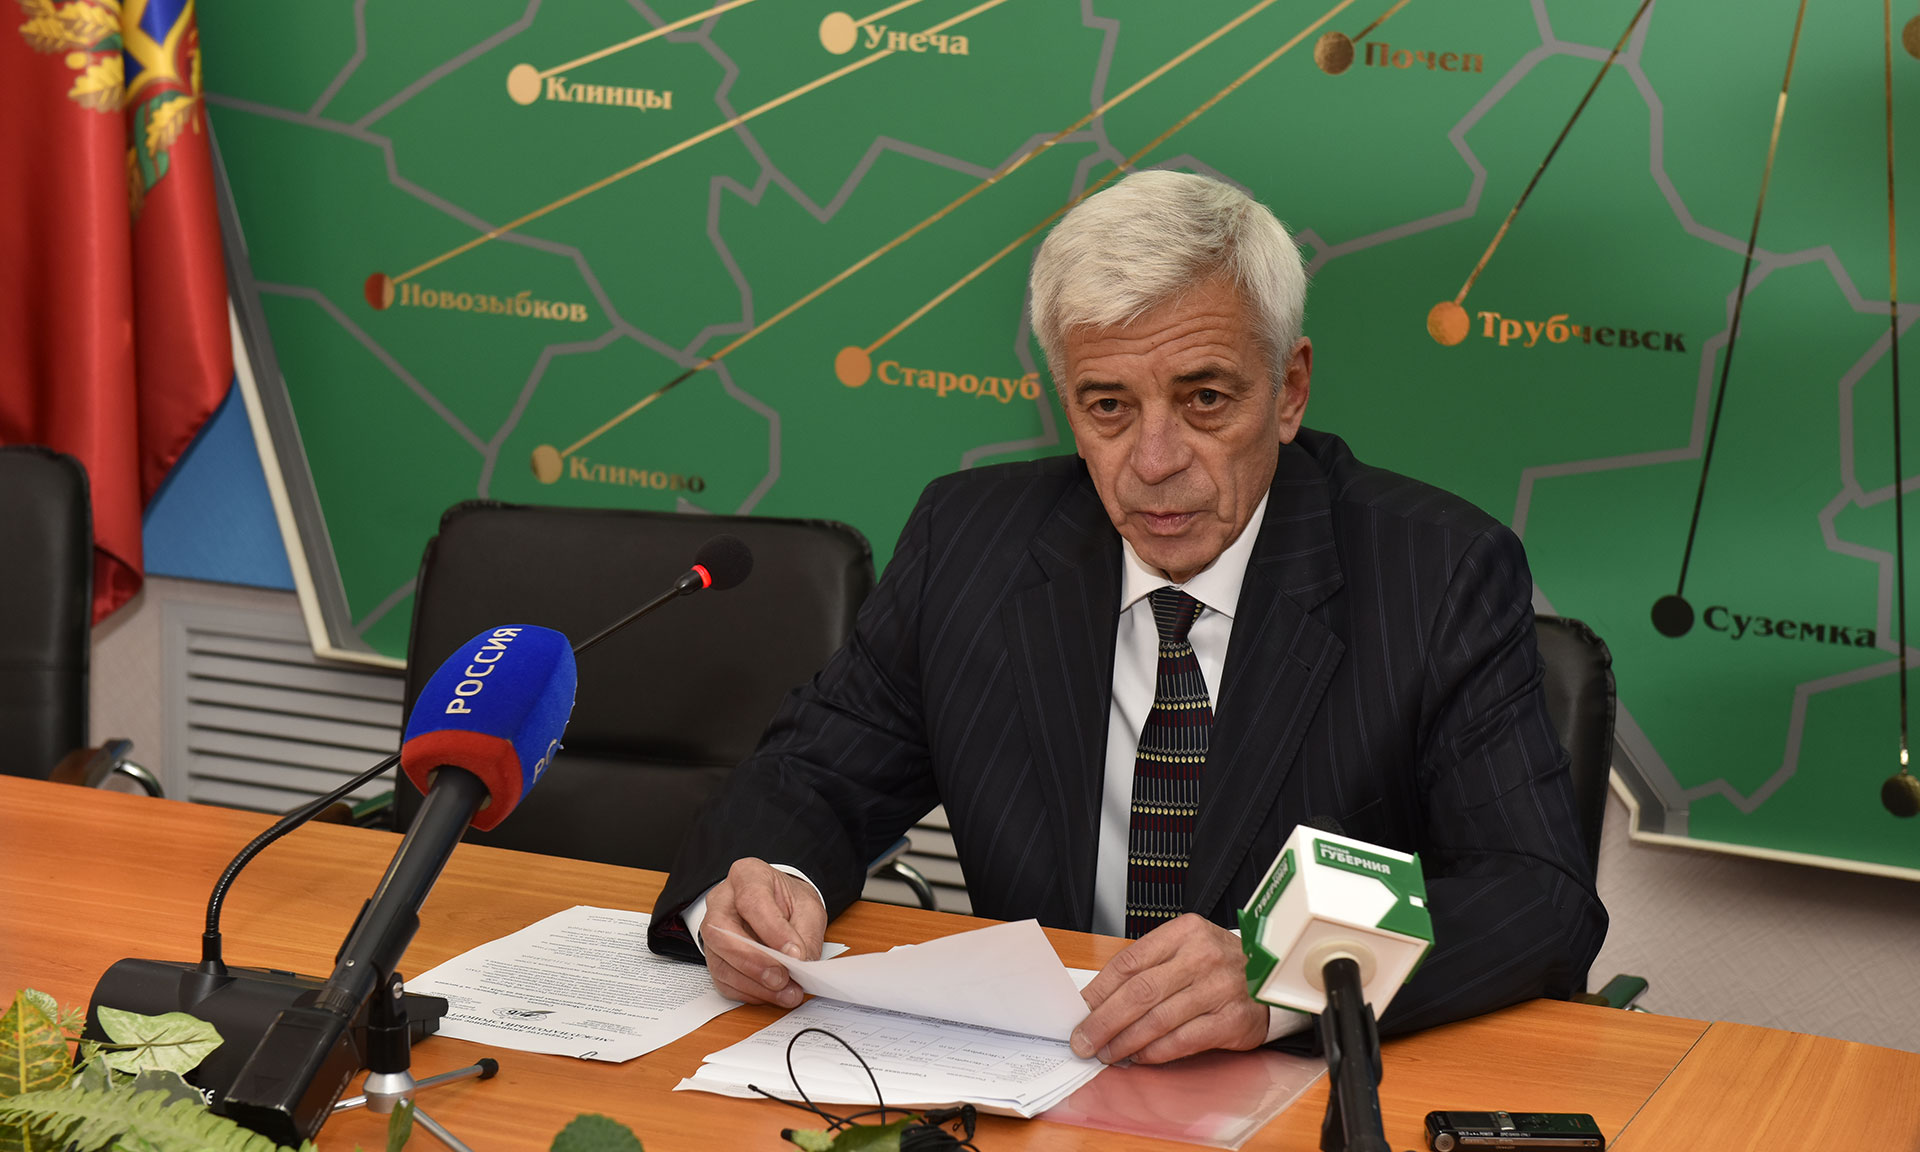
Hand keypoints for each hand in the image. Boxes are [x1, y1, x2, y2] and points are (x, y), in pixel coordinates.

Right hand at [699, 857, 827, 1008]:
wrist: (780, 908)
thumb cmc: (790, 904)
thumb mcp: (808, 909)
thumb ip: (805, 935)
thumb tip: (800, 964)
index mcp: (747, 875)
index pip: (752, 900)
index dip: (772, 930)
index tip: (795, 954)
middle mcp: (722, 900)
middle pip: (722, 931)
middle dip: (754, 961)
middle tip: (782, 978)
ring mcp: (713, 930)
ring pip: (719, 960)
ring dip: (753, 983)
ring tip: (785, 993)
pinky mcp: (715, 956)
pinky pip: (723, 979)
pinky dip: (749, 992)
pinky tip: (771, 994)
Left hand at [1070, 913, 1267, 1063]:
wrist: (1274, 977)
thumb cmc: (1219, 965)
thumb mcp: (1186, 949)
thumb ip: (1148, 968)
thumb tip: (1098, 1001)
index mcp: (1184, 932)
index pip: (1129, 962)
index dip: (1099, 991)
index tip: (1080, 1011)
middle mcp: (1203, 957)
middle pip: (1140, 992)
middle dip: (1104, 1021)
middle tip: (1084, 1040)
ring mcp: (1220, 988)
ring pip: (1158, 1019)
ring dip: (1126, 1041)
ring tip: (1108, 1052)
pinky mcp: (1232, 1019)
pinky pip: (1183, 1040)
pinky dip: (1156, 1052)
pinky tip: (1140, 1056)